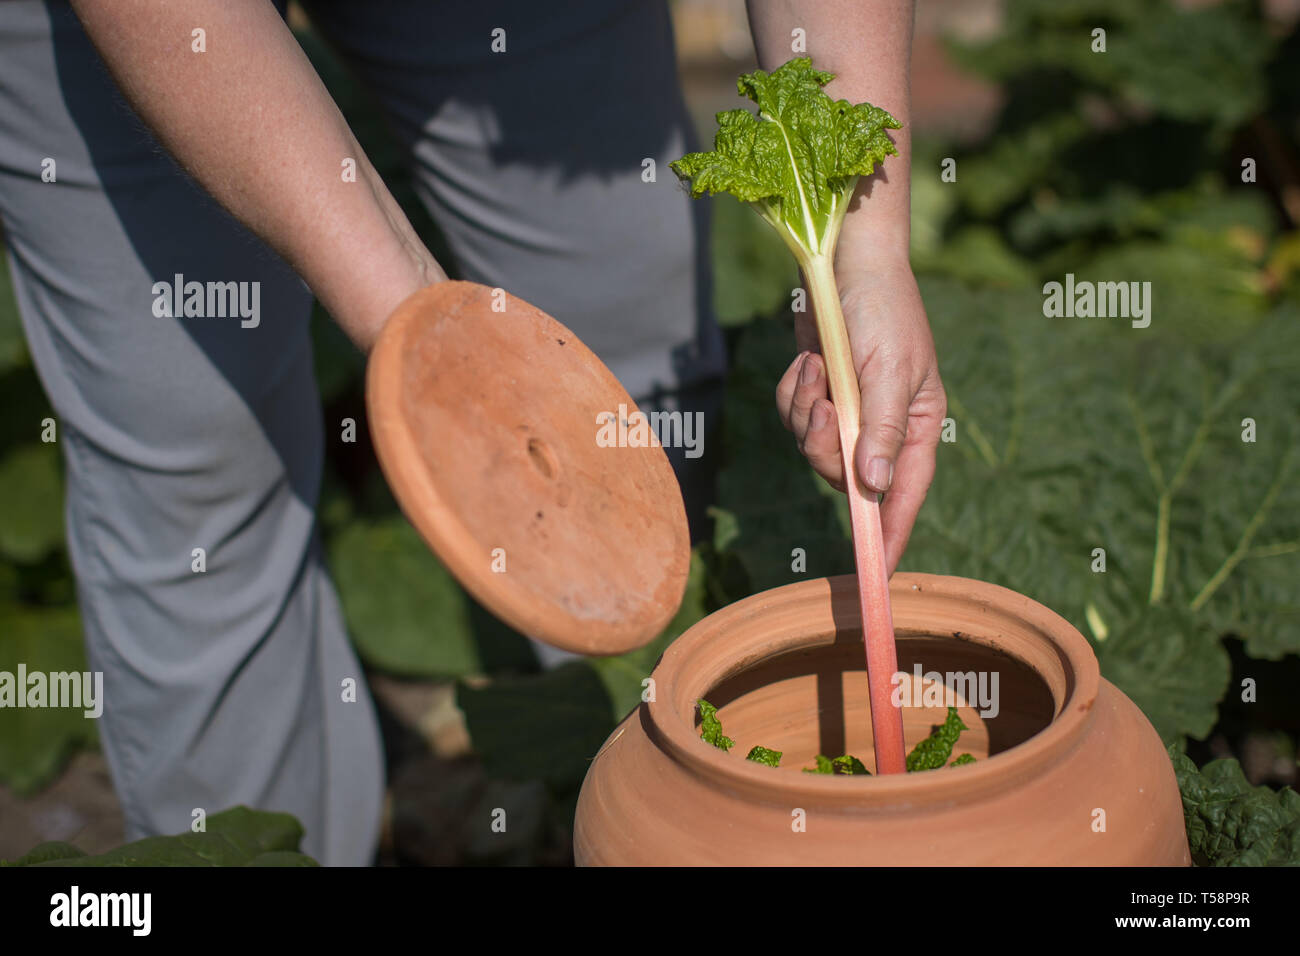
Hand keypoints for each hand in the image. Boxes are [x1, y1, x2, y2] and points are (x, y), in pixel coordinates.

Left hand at [775, 262, 945, 574]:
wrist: (847, 260)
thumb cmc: (882, 311)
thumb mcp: (888, 370)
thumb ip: (880, 430)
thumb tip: (873, 485)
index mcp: (917, 426)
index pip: (903, 495)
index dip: (890, 534)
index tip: (876, 575)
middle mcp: (882, 427)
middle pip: (843, 475)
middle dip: (824, 448)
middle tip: (824, 409)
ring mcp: (848, 411)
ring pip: (811, 447)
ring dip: (805, 410)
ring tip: (817, 368)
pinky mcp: (817, 393)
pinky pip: (792, 416)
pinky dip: (792, 392)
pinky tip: (807, 360)